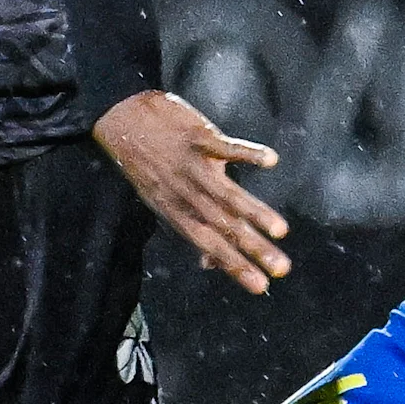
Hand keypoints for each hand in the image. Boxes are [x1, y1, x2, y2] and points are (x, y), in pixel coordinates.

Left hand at [94, 88, 291, 295]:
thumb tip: (208, 264)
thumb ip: (190, 230)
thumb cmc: (147, 164)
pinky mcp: (197, 138)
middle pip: (223, 226)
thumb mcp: (160, 201)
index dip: (234, 266)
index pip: (209, 245)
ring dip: (254, 212)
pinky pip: (224, 147)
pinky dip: (247, 153)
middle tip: (281, 268)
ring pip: (226, 194)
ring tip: (279, 230)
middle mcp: (185, 194)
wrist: (122, 117)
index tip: (260, 286)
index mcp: (176, 212)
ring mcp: (191, 166)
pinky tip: (270, 160)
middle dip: (253, 249)